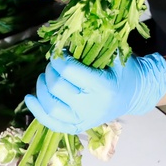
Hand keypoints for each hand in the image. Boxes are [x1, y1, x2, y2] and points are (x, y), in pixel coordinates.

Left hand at [24, 51, 165, 132]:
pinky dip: (37, 111)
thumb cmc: (125, 71)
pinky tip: (30, 98)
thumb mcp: (115, 54)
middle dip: (50, 71)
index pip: (69, 71)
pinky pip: (52, 123)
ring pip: (50, 107)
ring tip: (43, 77)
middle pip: (56, 88)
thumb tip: (65, 38)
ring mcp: (84, 120)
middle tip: (54, 64)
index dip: (58, 59)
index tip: (59, 52)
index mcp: (103, 87)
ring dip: (41, 88)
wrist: (135, 94)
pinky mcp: (77, 126)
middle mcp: (91, 107)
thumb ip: (94, 45)